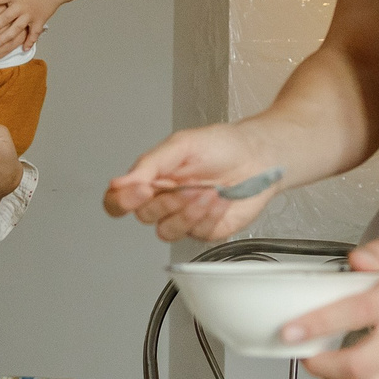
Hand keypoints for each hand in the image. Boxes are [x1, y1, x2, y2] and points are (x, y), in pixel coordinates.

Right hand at [104, 124, 280, 241]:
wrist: (259, 156)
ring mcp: (184, 218)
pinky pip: (197, 233)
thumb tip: (119, 182)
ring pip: (167, 231)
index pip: (118, 200)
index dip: (122, 201)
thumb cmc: (223, 145)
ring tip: (208, 191)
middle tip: (185, 186)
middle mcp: (164, 201)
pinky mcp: (206, 230)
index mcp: (152, 179)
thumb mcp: (182, 145)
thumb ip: (149, 165)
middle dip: (165, 202)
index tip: (142, 189)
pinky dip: (210, 214)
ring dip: (188, 211)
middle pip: (144, 216)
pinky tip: (221, 198)